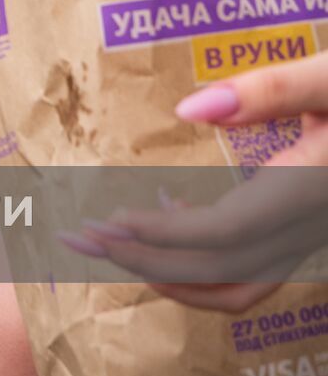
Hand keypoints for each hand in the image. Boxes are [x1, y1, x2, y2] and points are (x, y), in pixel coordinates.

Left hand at [71, 52, 327, 311]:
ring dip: (169, 276)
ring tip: (108, 245)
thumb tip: (190, 108)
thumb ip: (272, 89)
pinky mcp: (312, 235)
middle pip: (218, 267)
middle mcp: (313, 226)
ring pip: (238, 286)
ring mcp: (315, 238)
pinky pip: (255, 274)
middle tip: (72, 240)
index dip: (162, 235)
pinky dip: (206, 269)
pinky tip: (172, 215)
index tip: (105, 223)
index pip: (225, 232)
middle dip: (140, 259)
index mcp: (313, 189)